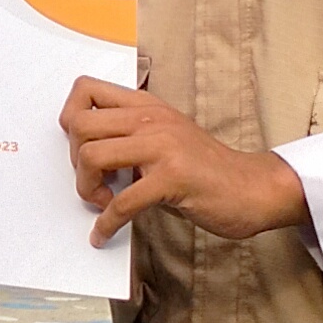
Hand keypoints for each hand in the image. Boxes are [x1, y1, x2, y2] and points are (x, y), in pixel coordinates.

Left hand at [60, 78, 311, 250]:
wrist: (253, 188)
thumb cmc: (206, 169)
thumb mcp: (165, 137)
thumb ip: (130, 134)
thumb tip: (85, 149)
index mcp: (147, 106)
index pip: (86, 89)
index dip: (70, 118)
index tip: (78, 146)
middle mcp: (151, 119)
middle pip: (80, 125)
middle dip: (73, 160)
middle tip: (93, 181)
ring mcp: (162, 146)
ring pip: (92, 156)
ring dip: (86, 188)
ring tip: (102, 202)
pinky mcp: (172, 178)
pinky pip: (121, 201)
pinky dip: (106, 223)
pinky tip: (104, 233)